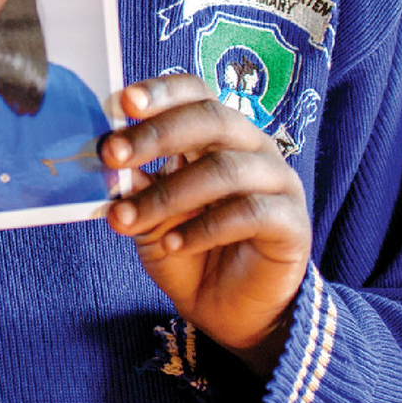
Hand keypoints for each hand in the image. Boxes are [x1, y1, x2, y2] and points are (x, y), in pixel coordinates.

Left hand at [104, 73, 311, 376]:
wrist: (226, 310)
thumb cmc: (185, 248)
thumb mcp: (147, 215)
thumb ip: (133, 184)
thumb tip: (109, 159)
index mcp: (215, 133)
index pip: (195, 93)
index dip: (161, 92)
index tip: (122, 102)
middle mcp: (251, 147)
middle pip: (211, 119)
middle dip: (155, 134)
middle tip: (112, 155)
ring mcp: (277, 182)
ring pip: (225, 169)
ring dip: (168, 194)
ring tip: (128, 220)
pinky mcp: (292, 222)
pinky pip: (248, 213)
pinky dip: (203, 228)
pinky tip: (171, 244)